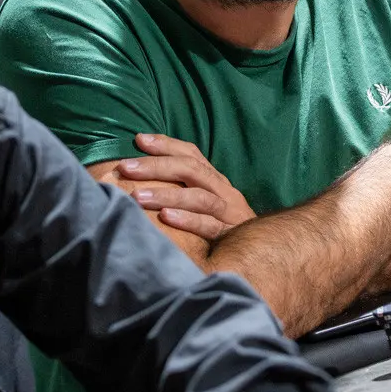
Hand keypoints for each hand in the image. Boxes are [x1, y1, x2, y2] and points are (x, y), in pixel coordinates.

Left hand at [120, 133, 255, 240]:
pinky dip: (187, 220)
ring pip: (198, 197)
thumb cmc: (225, 227)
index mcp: (216, 180)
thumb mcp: (208, 203)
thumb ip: (185, 190)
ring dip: (166, 195)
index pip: (191, 154)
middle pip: (191, 170)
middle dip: (156, 166)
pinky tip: (165, 219)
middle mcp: (224, 191)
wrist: (265, 252)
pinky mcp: (231, 234)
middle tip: (125, 168)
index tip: (138, 139)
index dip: (166, 144)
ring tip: (137, 197)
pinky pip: (208, 225)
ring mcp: (229, 212)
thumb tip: (144, 179)